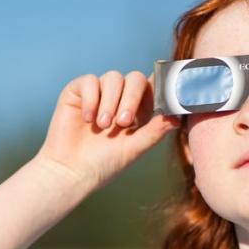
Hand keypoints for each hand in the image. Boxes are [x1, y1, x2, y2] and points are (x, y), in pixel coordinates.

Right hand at [34, 70, 180, 189]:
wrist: (71, 171)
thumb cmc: (103, 163)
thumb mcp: (134, 148)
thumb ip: (154, 131)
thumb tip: (177, 117)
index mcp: (137, 110)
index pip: (152, 87)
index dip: (160, 85)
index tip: (166, 92)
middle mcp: (120, 98)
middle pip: (134, 79)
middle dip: (132, 98)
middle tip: (123, 123)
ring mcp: (99, 93)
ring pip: (113, 77)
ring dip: (110, 102)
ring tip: (103, 126)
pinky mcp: (77, 92)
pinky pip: (90, 81)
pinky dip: (91, 99)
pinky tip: (87, 119)